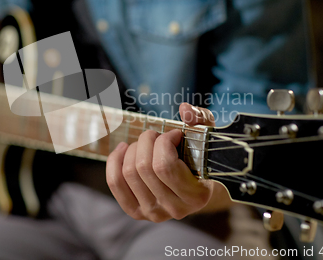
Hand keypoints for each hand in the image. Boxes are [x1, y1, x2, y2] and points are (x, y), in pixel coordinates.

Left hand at [107, 103, 228, 222]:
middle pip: (143, 167)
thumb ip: (200, 120)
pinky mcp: (136, 211)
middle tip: (156, 136)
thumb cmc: (202, 159)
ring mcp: (153, 213)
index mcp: (196, 196)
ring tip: (145, 144)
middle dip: (147, 141)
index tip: (173, 134)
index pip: (165, 166)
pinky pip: (115, 182)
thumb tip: (184, 109)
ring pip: (128, 173)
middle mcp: (174, 209)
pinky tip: (124, 149)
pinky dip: (115, 161)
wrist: (197, 187)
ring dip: (133, 149)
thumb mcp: (207, 137)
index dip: (164, 142)